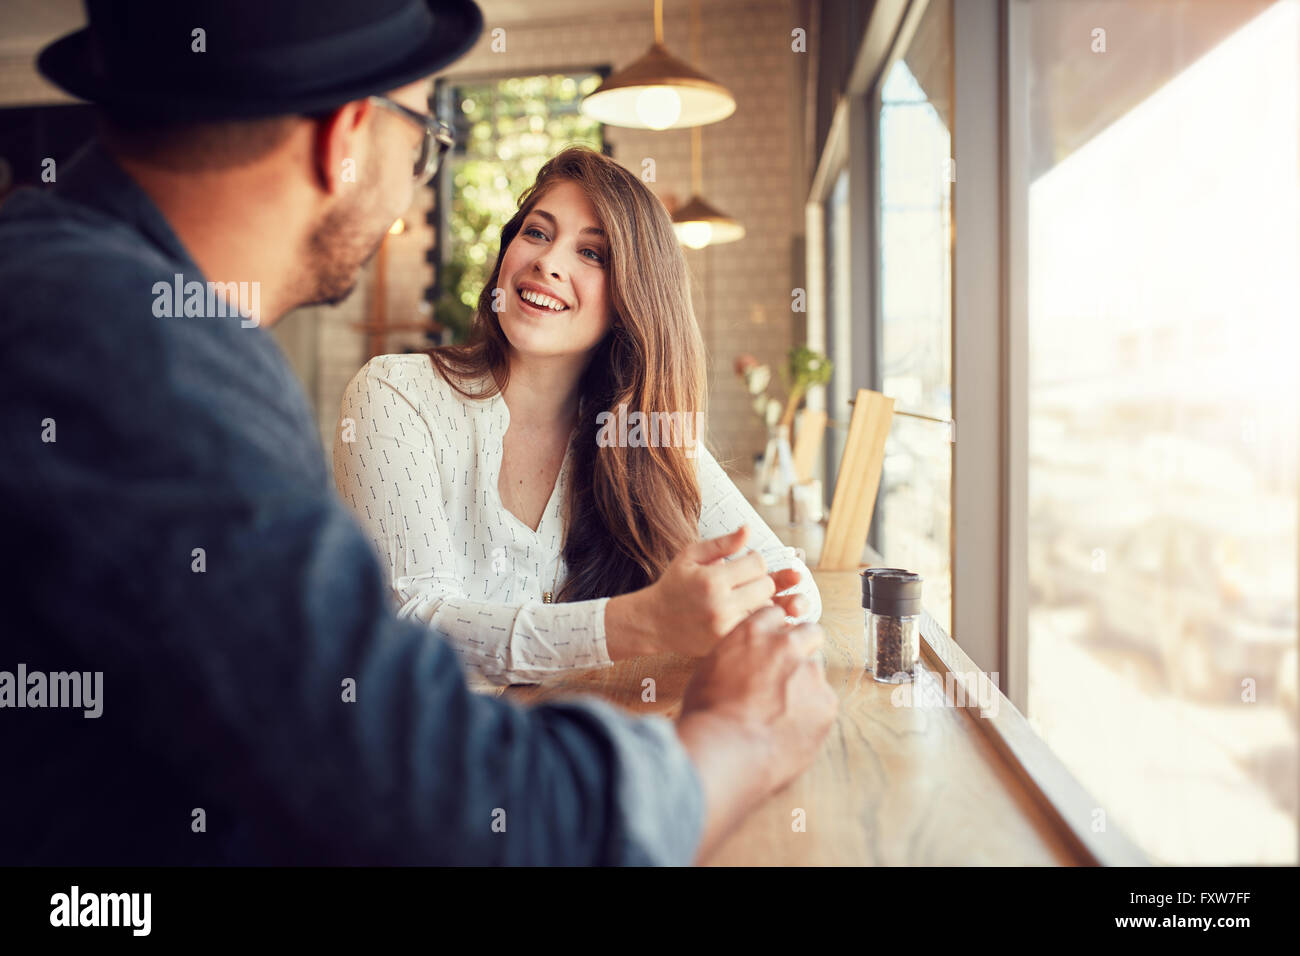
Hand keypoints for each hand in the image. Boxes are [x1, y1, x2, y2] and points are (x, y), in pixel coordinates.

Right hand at [645, 526, 807, 657]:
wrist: (654, 621)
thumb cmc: (675, 583)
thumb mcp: (692, 555)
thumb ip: (723, 543)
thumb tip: (748, 528)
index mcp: (712, 580)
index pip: (758, 564)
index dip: (754, 560)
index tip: (743, 563)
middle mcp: (721, 606)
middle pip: (767, 587)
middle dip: (759, 580)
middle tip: (743, 581)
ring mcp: (725, 629)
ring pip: (766, 609)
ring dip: (759, 601)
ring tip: (740, 598)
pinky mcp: (727, 644)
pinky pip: (756, 627)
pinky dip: (753, 619)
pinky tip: (738, 613)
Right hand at [681, 604, 836, 787]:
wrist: (724, 750)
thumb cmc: (707, 714)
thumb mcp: (710, 668)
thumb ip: (736, 655)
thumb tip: (744, 663)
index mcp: (754, 632)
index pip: (776, 614)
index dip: (776, 632)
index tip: (774, 646)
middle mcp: (786, 645)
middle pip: (810, 632)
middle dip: (804, 648)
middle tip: (789, 674)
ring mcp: (810, 672)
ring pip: (817, 670)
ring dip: (806, 685)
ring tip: (784, 711)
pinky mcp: (826, 702)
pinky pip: (824, 703)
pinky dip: (812, 714)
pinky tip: (791, 729)